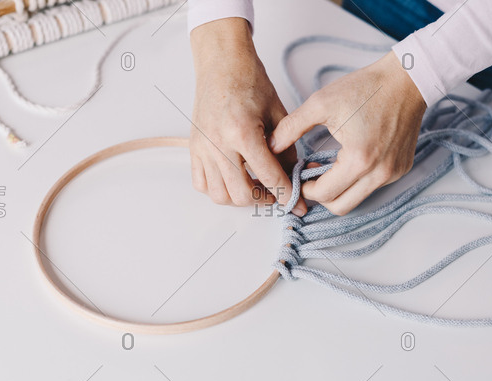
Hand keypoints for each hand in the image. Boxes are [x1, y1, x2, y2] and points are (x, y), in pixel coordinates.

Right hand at [189, 18, 307, 215]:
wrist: (222, 63)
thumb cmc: (250, 82)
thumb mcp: (278, 113)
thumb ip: (287, 148)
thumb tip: (294, 176)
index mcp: (242, 132)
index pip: (269, 176)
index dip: (287, 195)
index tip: (297, 206)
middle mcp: (218, 143)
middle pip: (241, 194)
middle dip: (263, 200)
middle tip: (276, 194)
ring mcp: (202, 147)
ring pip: (219, 195)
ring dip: (240, 198)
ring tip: (255, 187)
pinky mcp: (194, 148)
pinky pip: (201, 184)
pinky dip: (218, 189)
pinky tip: (233, 180)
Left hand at [270, 51, 425, 214]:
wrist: (407, 80)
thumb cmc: (366, 88)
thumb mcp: (320, 103)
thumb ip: (290, 128)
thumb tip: (269, 147)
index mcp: (359, 159)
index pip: (324, 194)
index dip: (305, 188)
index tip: (298, 174)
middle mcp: (380, 173)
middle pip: (340, 207)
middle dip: (320, 196)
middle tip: (310, 177)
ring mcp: (393, 174)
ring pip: (356, 200)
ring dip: (338, 190)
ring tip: (328, 167)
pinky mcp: (400, 169)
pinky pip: (371, 187)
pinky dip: (356, 181)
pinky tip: (348, 160)